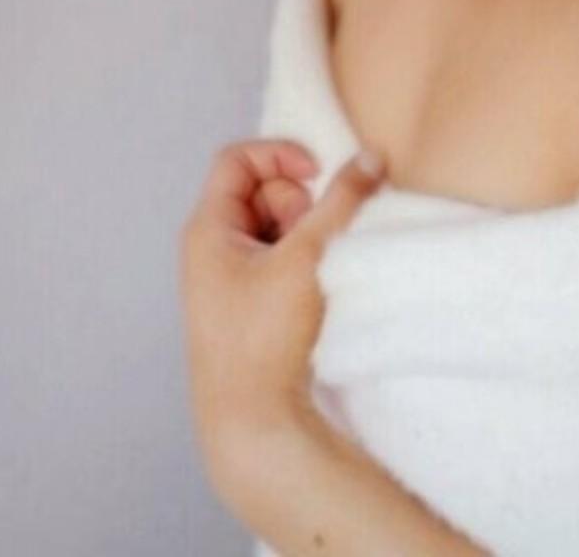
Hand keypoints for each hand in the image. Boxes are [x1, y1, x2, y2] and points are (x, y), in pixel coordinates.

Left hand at [178, 137, 387, 495]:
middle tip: (316, 238)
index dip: (280, 154)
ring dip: (304, 235)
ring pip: (274, 227)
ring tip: (316, 269)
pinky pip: (276, 260)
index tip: (318, 175)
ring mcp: (226, 279)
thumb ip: (341, 202)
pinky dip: (300, 261)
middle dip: (299, 205)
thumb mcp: (307, 258)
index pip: (237, 160)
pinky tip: (314, 289)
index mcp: (207, 229)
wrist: (251, 423)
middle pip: (260, 192)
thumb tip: (371, 158)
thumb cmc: (264, 338)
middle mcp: (209, 249)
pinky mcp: (245, 306)